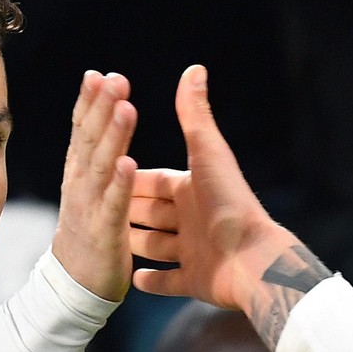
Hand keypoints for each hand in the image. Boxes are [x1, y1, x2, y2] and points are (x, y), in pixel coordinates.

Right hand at [51, 71, 138, 301]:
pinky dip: (120, 185)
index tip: (100, 75)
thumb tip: (103, 123)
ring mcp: (92, 209)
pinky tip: (128, 164)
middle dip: (101, 108)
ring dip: (113, 137)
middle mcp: (83, 186)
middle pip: (92, 140)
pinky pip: (115, 206)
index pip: (85, 131)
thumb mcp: (90, 190)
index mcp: (83, 174)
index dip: (91, 103)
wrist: (75, 289)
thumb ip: (96, 156)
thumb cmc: (86, 236)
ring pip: (103, 167)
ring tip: (125, 108)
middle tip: (114, 80)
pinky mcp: (106, 234)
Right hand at [131, 66, 321, 338]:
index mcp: (193, 190)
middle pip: (153, 215)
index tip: (106, 172)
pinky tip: (131, 280)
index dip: (131, 178)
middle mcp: (194, 221)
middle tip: (99, 209)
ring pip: (157, 248)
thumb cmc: (230, 204)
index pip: (155, 182)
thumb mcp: (207, 154)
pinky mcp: (195, 283)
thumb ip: (194, 114)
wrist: (253, 259)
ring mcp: (194, 254)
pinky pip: (169, 282)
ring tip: (110, 242)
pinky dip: (153, 281)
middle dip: (129, 211)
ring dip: (138, 245)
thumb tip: (194, 68)